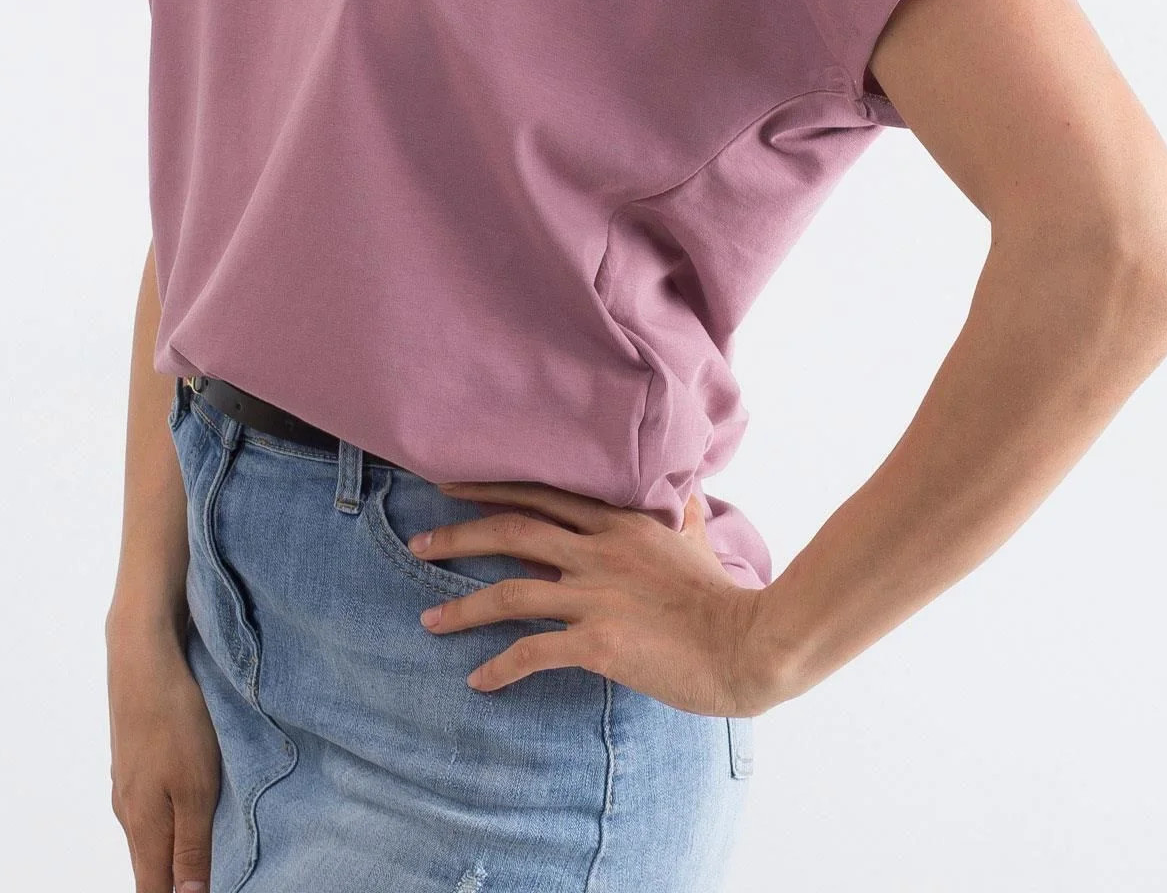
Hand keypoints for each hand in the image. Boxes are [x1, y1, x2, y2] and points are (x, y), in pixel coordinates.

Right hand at [106, 622, 220, 892]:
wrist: (141, 655)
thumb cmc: (174, 719)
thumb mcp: (195, 788)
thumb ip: (191, 848)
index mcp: (142, 826)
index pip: (151, 890)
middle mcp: (128, 810)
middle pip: (149, 867)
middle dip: (172, 883)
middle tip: (203, 883)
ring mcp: (127, 782)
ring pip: (149, 834)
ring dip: (171, 851)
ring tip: (199, 858)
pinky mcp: (134, 758)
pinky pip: (150, 804)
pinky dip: (168, 818)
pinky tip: (186, 807)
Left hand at [408, 478, 779, 717]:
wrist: (747, 643)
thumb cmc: (725, 598)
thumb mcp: (699, 540)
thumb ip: (683, 514)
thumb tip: (686, 489)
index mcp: (620, 523)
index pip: (543, 494)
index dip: (494, 489)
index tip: (453, 487)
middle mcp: (599, 551)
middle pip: (512, 531)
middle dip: (459, 534)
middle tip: (418, 542)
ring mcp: (596, 595)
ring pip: (510, 591)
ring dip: (462, 606)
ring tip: (427, 622)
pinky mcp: (598, 642)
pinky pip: (533, 652)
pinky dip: (499, 666)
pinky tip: (477, 680)